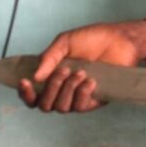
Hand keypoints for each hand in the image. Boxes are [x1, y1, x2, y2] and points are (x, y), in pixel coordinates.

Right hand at [18, 20, 145, 113]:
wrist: (120, 39)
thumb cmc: (93, 39)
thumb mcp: (66, 42)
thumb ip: (49, 57)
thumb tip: (36, 77)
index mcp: (52, 77)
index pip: (33, 95)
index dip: (25, 93)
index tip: (25, 82)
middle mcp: (63, 90)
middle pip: (45, 104)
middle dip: (51, 88)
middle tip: (64, 70)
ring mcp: (78, 96)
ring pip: (62, 107)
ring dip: (68, 90)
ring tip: (81, 72)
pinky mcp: (95, 100)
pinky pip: (81, 107)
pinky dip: (82, 94)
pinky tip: (91, 81)